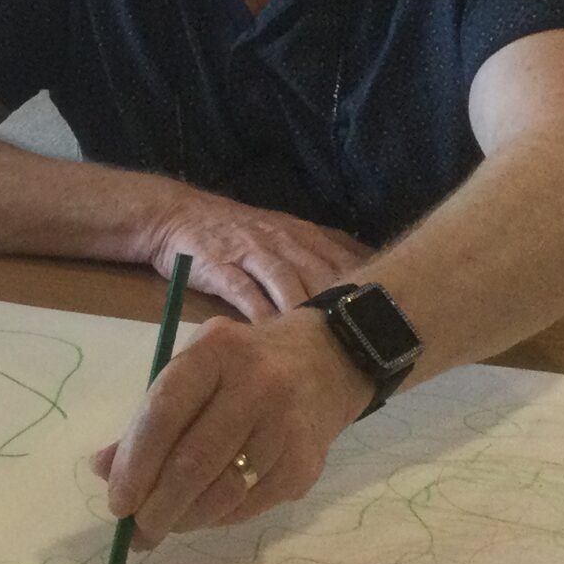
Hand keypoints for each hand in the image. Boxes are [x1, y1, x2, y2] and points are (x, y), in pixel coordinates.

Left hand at [93, 309, 374, 546]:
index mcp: (215, 353)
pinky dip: (217, 518)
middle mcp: (257, 385)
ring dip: (185, 518)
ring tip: (163, 526)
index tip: (118, 501)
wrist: (325, 363)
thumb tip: (103, 470)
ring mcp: (286, 426)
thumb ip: (148, 418)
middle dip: (157, 505)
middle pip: (194, 461)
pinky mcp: (305, 464)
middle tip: (137, 530)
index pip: (165, 413)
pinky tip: (201, 515)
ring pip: (224, 492)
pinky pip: (250, 505)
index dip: (136, 463)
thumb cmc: (238, 369)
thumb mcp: (193, 371)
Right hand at [148, 192, 368, 321]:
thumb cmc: (233, 232)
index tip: (387, 317)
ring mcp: (251, 253)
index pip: (347, 259)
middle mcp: (283, 241)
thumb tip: (365, 278)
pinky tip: (273, 339)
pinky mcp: (220, 268)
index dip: (369, 287)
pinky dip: (261, 316)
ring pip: (288, 284)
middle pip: (324, 275)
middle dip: (344, 306)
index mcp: (303, 234)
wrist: (176, 215)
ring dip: (306, 314)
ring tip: (324, 348)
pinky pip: (246, 294)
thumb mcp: (282, 233)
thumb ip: (319, 254)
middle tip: (364, 341)